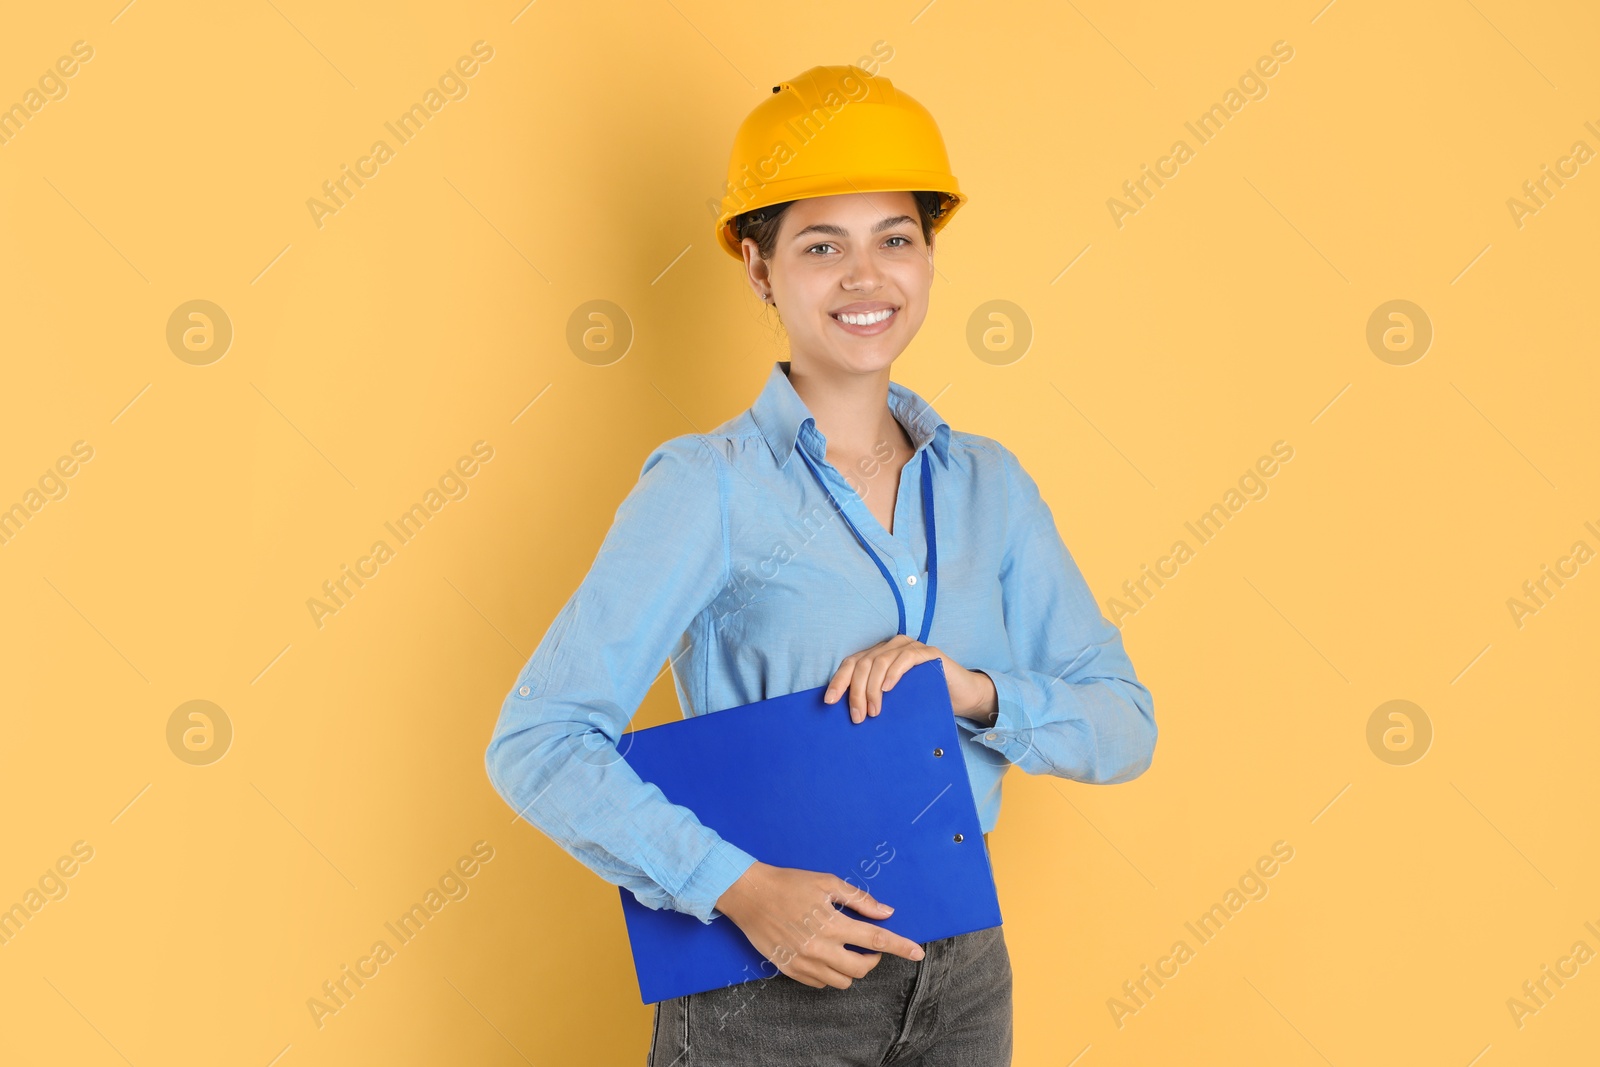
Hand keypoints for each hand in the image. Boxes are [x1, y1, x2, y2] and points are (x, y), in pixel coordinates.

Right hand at [714, 860, 924, 988]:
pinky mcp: (791, 970)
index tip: (918, 953)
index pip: (876, 941)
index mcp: (832, 923)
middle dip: (873, 959)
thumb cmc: (789, 884)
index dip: (900, 947)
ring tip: (847, 950)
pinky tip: (827, 955)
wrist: (748, 895)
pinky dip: (831, 974)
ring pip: (843, 981)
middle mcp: (820, 948)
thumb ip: (859, 900)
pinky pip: (821, 984)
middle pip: (862, 968)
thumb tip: (886, 912)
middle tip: (869, 946)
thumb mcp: (826, 883)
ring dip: (853, 968)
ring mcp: (804, 963)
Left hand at [821, 634, 997, 724]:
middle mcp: (891, 647)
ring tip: (874, 712)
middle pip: (863, 664)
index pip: (851, 664)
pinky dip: (893, 674)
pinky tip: (888, 689)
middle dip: (856, 692)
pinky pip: (905, 659)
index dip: (839, 681)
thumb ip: (874, 700)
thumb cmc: (923, 700)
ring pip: (880, 662)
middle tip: (858, 717)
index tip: (829, 702)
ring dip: (873, 689)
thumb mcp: (893, 701)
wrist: (961, 697)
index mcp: (878, 656)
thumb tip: (848, 717)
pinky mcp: (928, 653)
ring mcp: (909, 647)